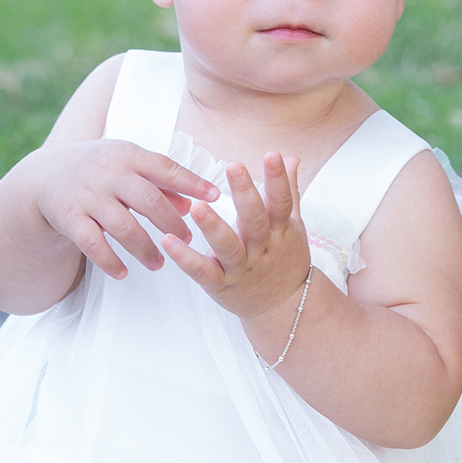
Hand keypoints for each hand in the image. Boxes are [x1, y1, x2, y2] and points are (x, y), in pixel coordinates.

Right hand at [35, 141, 218, 281]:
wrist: (45, 174)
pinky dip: (110, 261)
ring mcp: (88, 196)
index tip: (216, 197)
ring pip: (123, 226)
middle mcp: (108, 173)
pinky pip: (93, 244)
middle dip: (171, 223)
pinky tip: (123, 273)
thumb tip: (192, 204)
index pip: (165, 167)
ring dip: (144, 248)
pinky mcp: (69, 217)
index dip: (192, 183)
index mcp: (127, 155)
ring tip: (159, 263)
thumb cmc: (98, 170)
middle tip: (187, 240)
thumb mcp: (127, 165)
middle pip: (148, 200)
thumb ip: (159, 182)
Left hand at [160, 154, 311, 320]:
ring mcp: (242, 268)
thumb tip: (292, 158)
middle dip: (246, 194)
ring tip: (197, 207)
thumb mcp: (292, 226)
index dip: (278, 179)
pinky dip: (185, 258)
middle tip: (234, 166)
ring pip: (228, 247)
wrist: (285, 308)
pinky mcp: (222, 285)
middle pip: (256, 220)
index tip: (272, 154)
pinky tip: (168, 241)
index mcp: (280, 231)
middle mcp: (262, 248)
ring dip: (213, 227)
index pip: (281, 201)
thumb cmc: (284, 260)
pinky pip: (203, 272)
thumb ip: (288, 191)